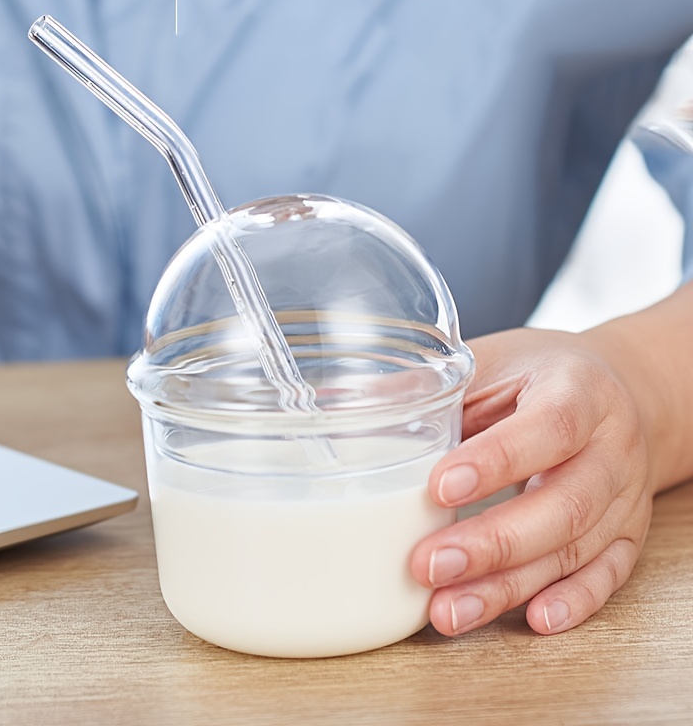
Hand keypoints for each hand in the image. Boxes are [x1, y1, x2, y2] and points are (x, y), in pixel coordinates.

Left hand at [410, 326, 656, 635]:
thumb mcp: (495, 361)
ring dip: (510, 585)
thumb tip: (351, 404)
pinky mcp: (627, 533)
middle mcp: (611, 446)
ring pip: (576, 549)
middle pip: (564, 504)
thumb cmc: (539, 374)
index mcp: (580, 390)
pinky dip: (571, 601)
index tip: (438, 488)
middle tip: (428, 564)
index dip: (497, 461)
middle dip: (492, 542)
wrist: (617, 392)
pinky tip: (531, 618)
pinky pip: (606, 574)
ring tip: (449, 609)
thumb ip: (441, 386)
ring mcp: (624, 495)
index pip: (549, 428)